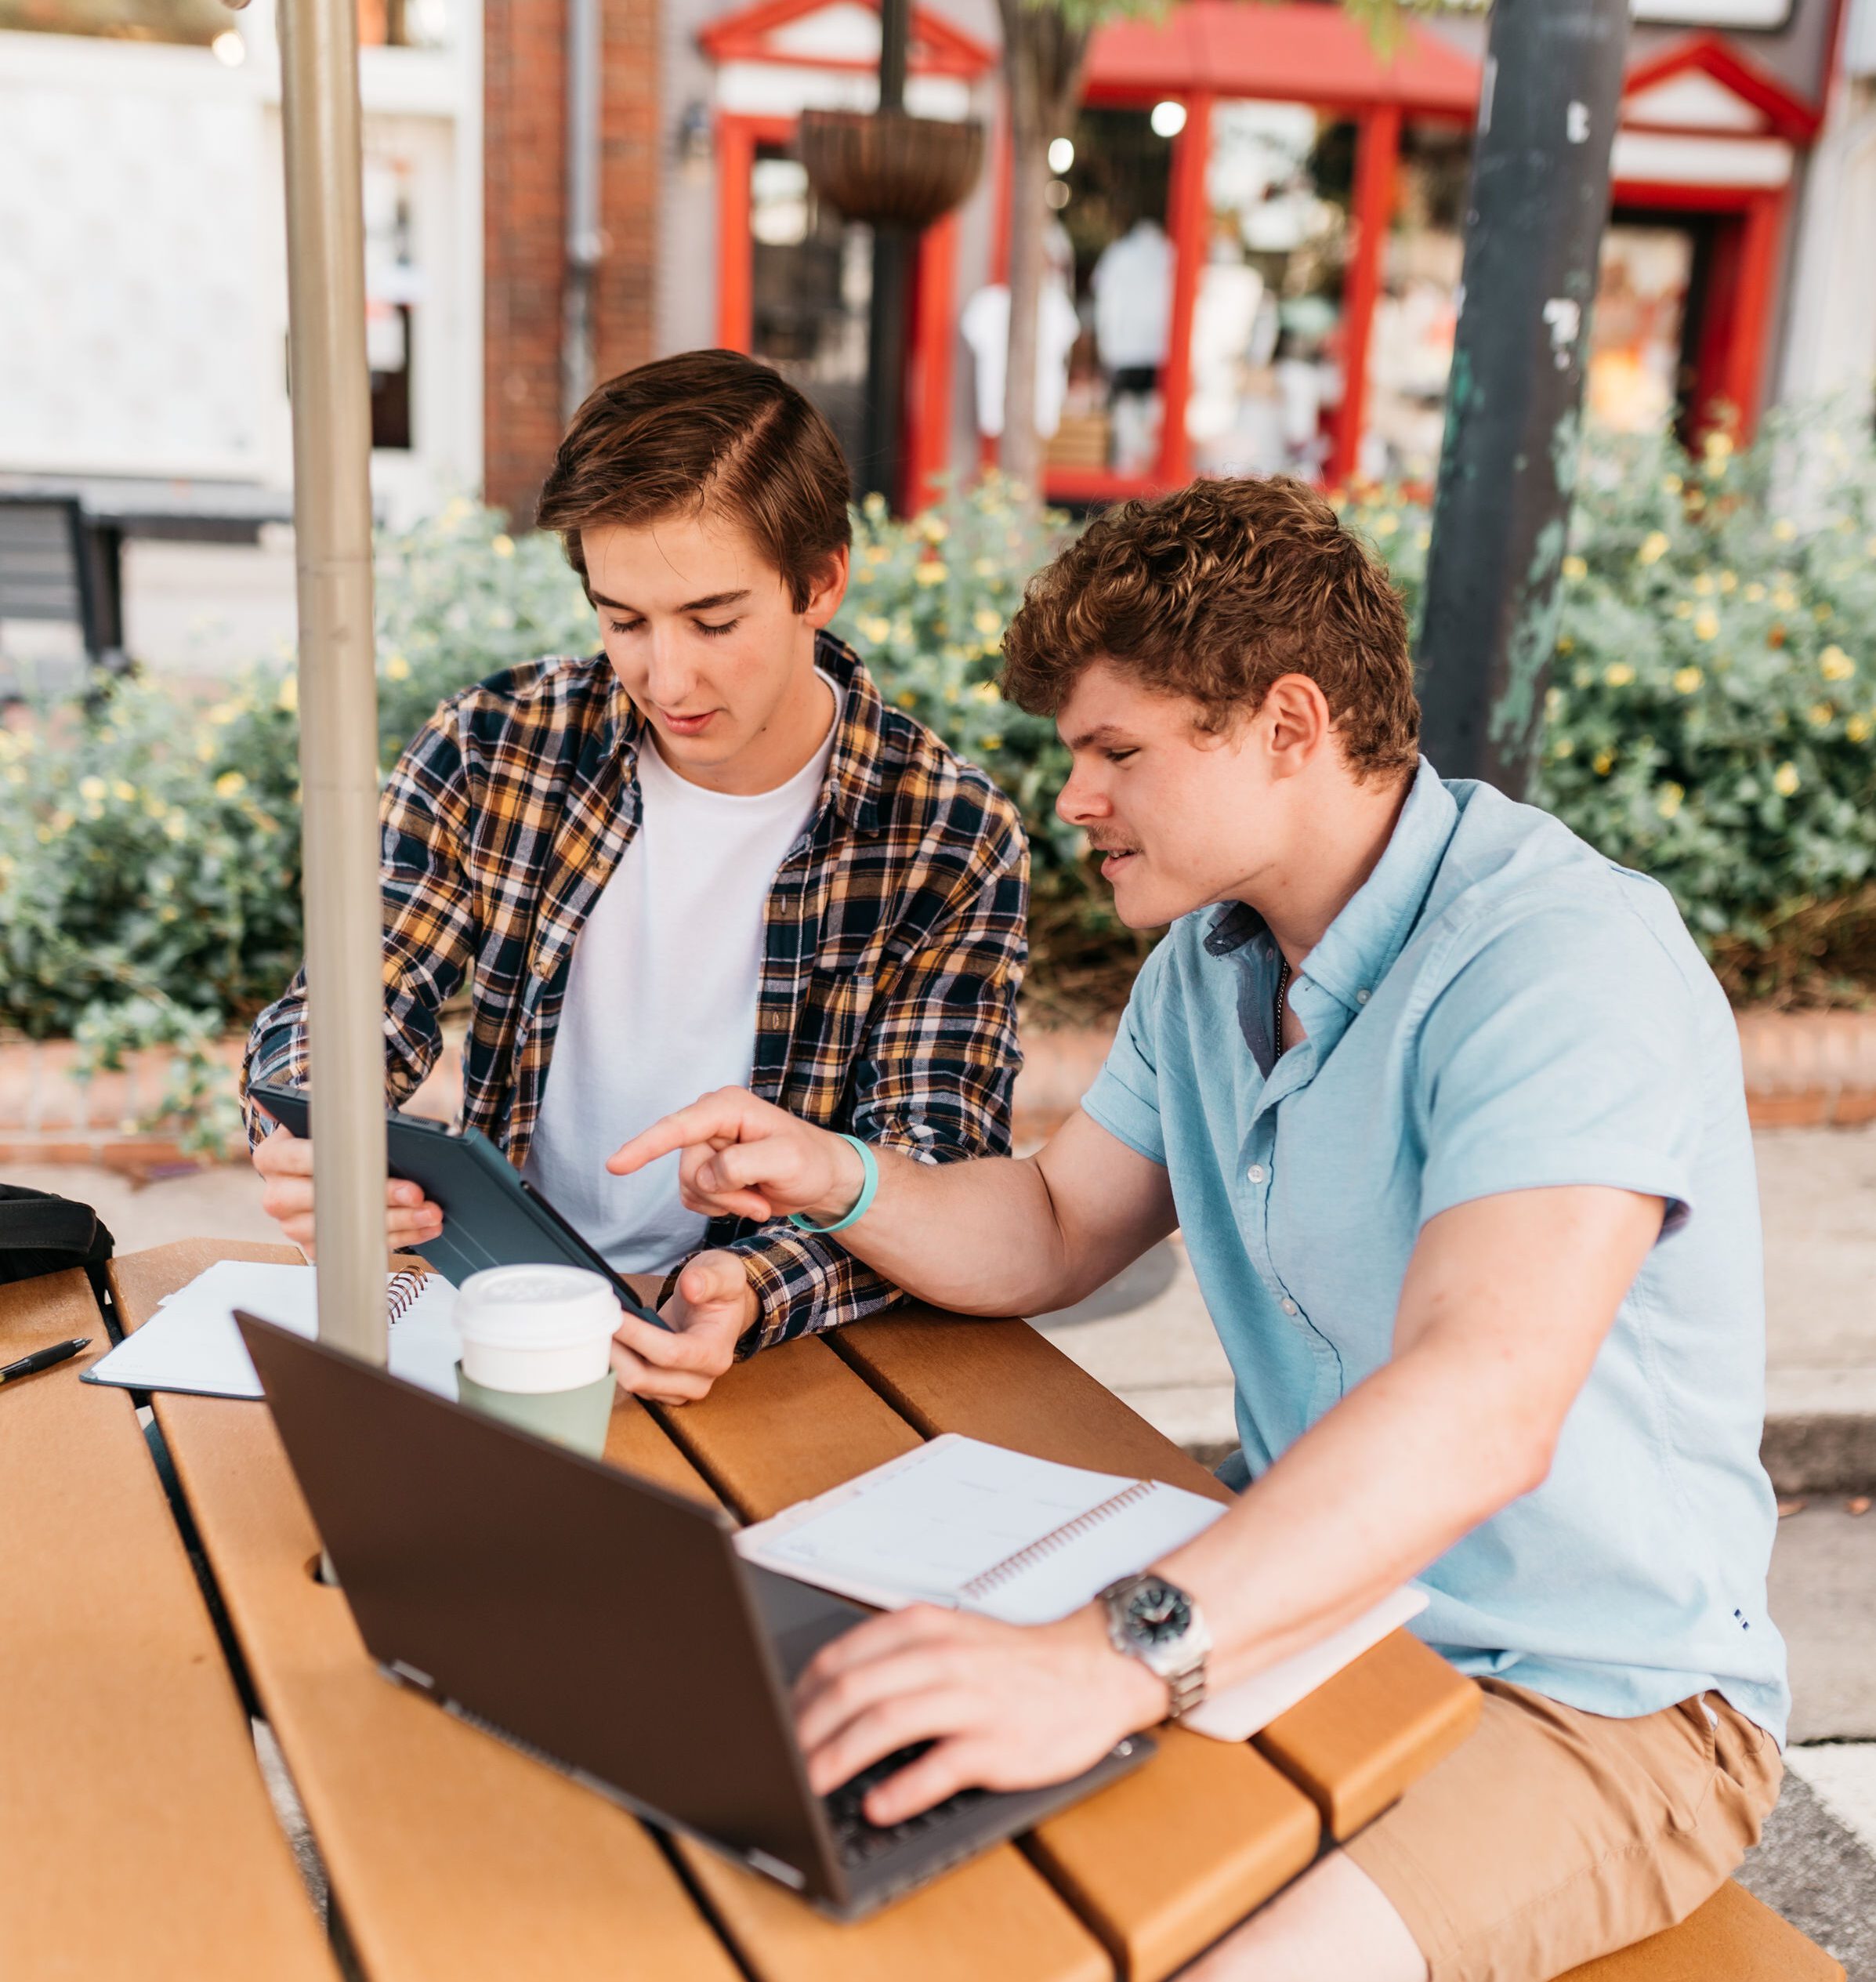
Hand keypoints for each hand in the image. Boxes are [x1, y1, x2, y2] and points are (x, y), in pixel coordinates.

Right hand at [251, 1121, 442, 1257]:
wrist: (322, 1156)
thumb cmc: (330, 1131)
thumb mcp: (328, 1110)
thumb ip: (333, 1104)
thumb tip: (347, 1093)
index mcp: (272, 1157)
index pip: (304, 1160)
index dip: (347, 1163)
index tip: (383, 1163)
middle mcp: (277, 1196)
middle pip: (330, 1203)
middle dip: (380, 1199)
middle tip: (419, 1195)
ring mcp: (294, 1226)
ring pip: (347, 1230)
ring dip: (396, 1224)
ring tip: (431, 1214)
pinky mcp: (316, 1246)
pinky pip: (358, 1246)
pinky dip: (398, 1238)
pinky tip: (424, 1228)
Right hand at [607, 1087, 865, 1227]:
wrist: (821, 1179)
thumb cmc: (809, 1162)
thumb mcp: (785, 1160)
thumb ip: (741, 1165)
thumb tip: (706, 1176)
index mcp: (726, 1107)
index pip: (677, 1127)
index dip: (644, 1146)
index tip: (614, 1166)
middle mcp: (710, 1122)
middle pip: (688, 1169)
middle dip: (724, 1195)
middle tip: (759, 1201)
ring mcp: (706, 1147)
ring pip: (690, 1188)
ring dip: (726, 1205)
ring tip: (759, 1199)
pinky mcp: (706, 1170)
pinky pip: (694, 1199)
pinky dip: (721, 1209)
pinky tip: (748, 1200)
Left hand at [609, 1249, 756, 1404]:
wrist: (720, 1311)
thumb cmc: (721, 1293)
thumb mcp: (724, 1273)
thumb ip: (710, 1278)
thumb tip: (692, 1286)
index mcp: (716, 1353)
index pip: (671, 1353)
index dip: (638, 1336)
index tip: (616, 1316)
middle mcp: (700, 1380)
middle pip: (646, 1378)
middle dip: (617, 1351)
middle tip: (597, 1322)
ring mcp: (680, 1389)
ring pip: (635, 1385)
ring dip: (614, 1359)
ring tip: (600, 1329)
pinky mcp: (663, 1390)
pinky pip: (633, 1385)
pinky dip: (618, 1365)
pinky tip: (610, 1341)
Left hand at [792, 1603, 1167, 1824]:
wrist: (1094, 1668)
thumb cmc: (1013, 1662)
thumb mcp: (950, 1637)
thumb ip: (894, 1658)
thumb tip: (824, 1695)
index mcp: (924, 1628)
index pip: (840, 1658)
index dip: (799, 1695)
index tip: (776, 1724)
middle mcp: (943, 1658)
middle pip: (854, 1690)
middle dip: (806, 1730)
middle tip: (780, 1761)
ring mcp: (971, 1699)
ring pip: (887, 1722)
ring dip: (839, 1757)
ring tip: (809, 1784)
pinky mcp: (997, 1742)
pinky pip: (940, 1766)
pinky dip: (903, 1787)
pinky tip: (878, 1804)